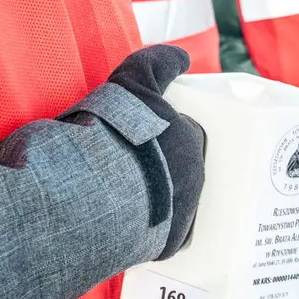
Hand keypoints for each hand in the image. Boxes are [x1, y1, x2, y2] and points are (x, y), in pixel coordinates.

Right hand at [106, 45, 205, 259]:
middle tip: (127, 167)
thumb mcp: (133, 82)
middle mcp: (197, 177)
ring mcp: (187, 212)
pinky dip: (150, 231)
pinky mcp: (170, 243)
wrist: (101, 191)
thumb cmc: (117, 133)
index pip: (184, 133)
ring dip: (156, 199)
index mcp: (191, 140)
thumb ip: (156, 62)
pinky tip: (127, 227)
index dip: (162, 134)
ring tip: (121, 199)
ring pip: (175, 202)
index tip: (142, 140)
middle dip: (161, 167)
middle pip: (182, 169)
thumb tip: (182, 55)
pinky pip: (165, 236)